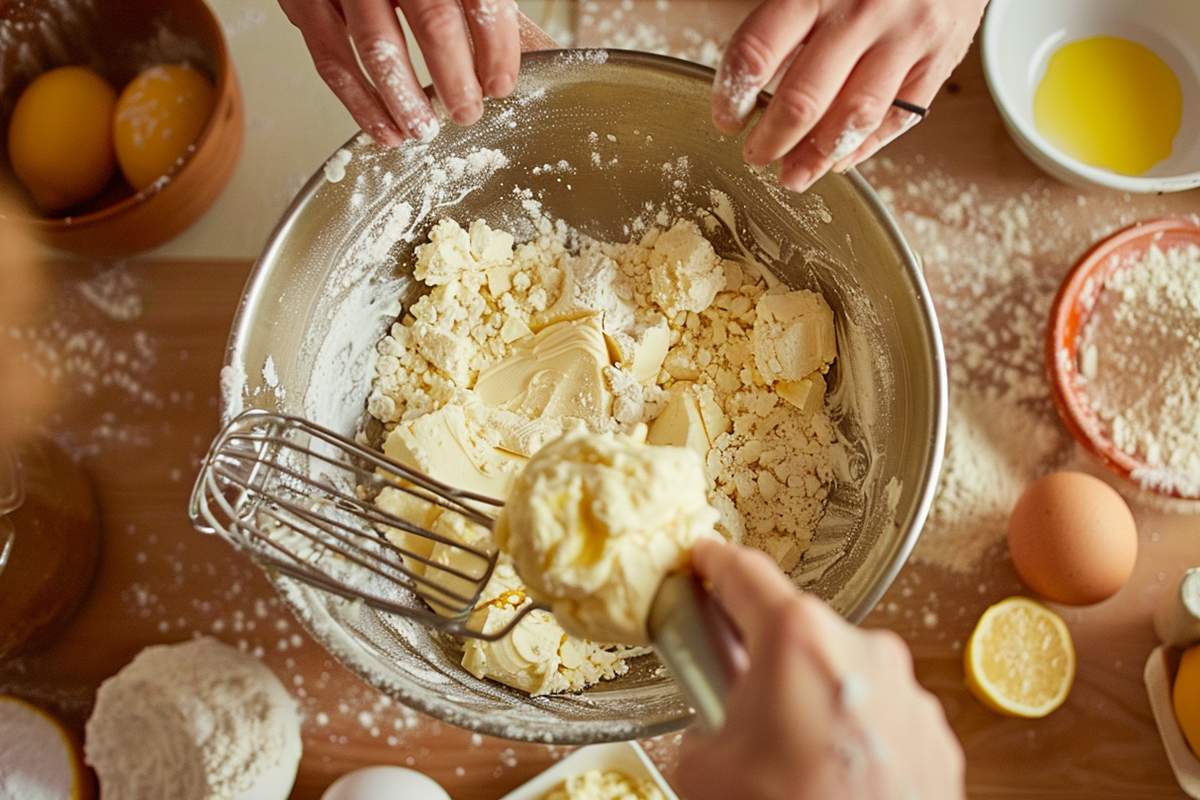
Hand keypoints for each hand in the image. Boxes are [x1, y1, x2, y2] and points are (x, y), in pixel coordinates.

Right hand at [279, 0, 522, 145]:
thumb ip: (479, 2)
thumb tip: (515, 53)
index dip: (496, 47)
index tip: (502, 84)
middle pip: (433, 23)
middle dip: (456, 79)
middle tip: (467, 112)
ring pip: (377, 48)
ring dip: (405, 100)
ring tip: (424, 130)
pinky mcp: (304, 1)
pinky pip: (331, 60)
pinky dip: (359, 104)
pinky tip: (384, 130)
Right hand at [678, 539, 963, 799]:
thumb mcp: (703, 772)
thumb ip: (705, 722)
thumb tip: (718, 728)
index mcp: (798, 639)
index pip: (744, 573)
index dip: (714, 563)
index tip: (703, 558)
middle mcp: (863, 649)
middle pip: (797, 631)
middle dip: (767, 658)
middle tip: (742, 701)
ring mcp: (908, 693)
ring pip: (842, 675)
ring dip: (815, 700)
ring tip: (793, 760)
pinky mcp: (937, 737)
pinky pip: (880, 716)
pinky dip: (854, 733)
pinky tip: (834, 778)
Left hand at [711, 0, 987, 190]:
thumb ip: (783, 19)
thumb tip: (745, 77)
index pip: (758, 53)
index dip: (733, 95)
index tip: (727, 117)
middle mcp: (864, 12)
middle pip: (803, 99)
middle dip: (772, 140)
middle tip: (756, 156)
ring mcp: (907, 38)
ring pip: (853, 119)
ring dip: (816, 158)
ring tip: (793, 176)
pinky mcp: (941, 59)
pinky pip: (898, 120)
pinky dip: (864, 148)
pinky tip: (838, 159)